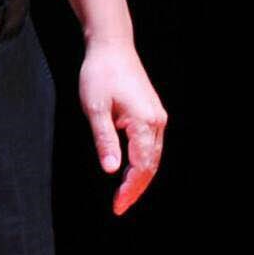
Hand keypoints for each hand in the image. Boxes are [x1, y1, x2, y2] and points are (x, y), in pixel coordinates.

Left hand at [78, 38, 164, 214]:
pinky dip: (142, 162)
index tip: (117, 206)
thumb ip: (104, 140)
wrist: (112, 47)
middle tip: (120, 207)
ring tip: (124, 196)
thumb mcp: (94, 108)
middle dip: (136, 189)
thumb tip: (111, 170)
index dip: (130, 189)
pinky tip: (130, 172)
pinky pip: (152, 146)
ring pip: (154, 157)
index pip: (142, 166)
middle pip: (152, 165)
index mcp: (145, 123)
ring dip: (140, 177)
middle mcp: (158, 122)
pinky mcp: (153, 114)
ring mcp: (158, 118)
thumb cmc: (99, 74)